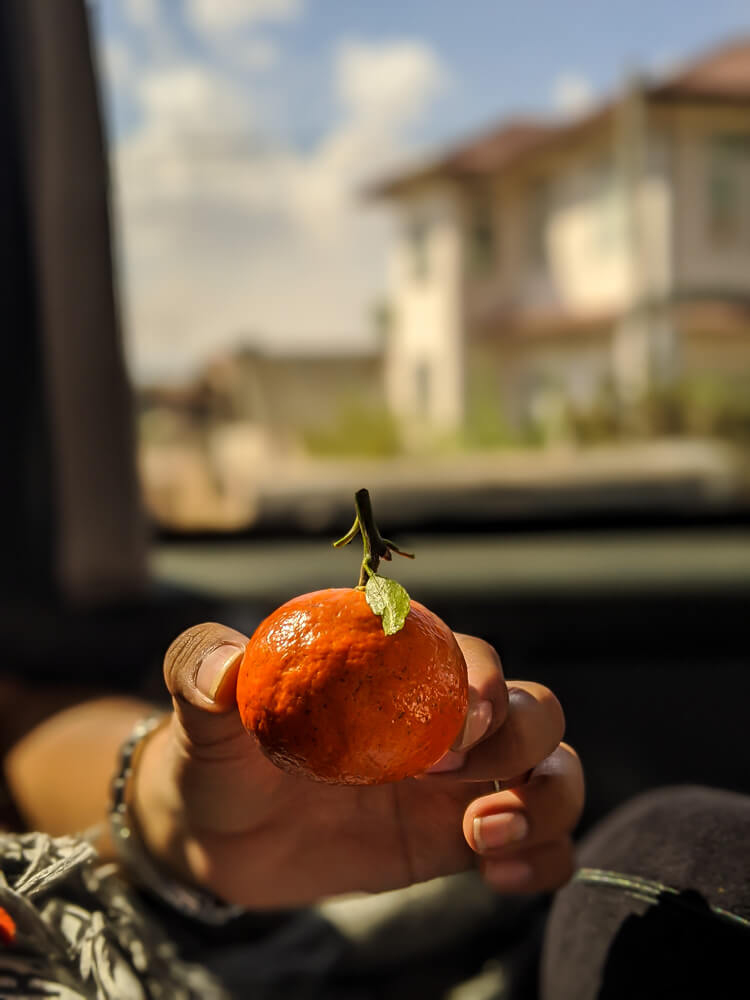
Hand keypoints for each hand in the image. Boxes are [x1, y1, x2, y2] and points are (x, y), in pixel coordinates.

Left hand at [133, 623, 583, 907]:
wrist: (218, 838)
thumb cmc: (219, 754)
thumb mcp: (204, 712)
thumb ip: (203, 672)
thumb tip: (227, 668)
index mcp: (394, 672)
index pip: (467, 654)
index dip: (481, 680)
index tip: (458, 721)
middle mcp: (441, 721)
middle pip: (533, 707)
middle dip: (519, 738)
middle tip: (448, 782)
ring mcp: (458, 785)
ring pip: (553, 770)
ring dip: (548, 800)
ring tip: (484, 839)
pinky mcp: (456, 842)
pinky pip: (541, 843)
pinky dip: (547, 857)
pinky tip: (499, 877)